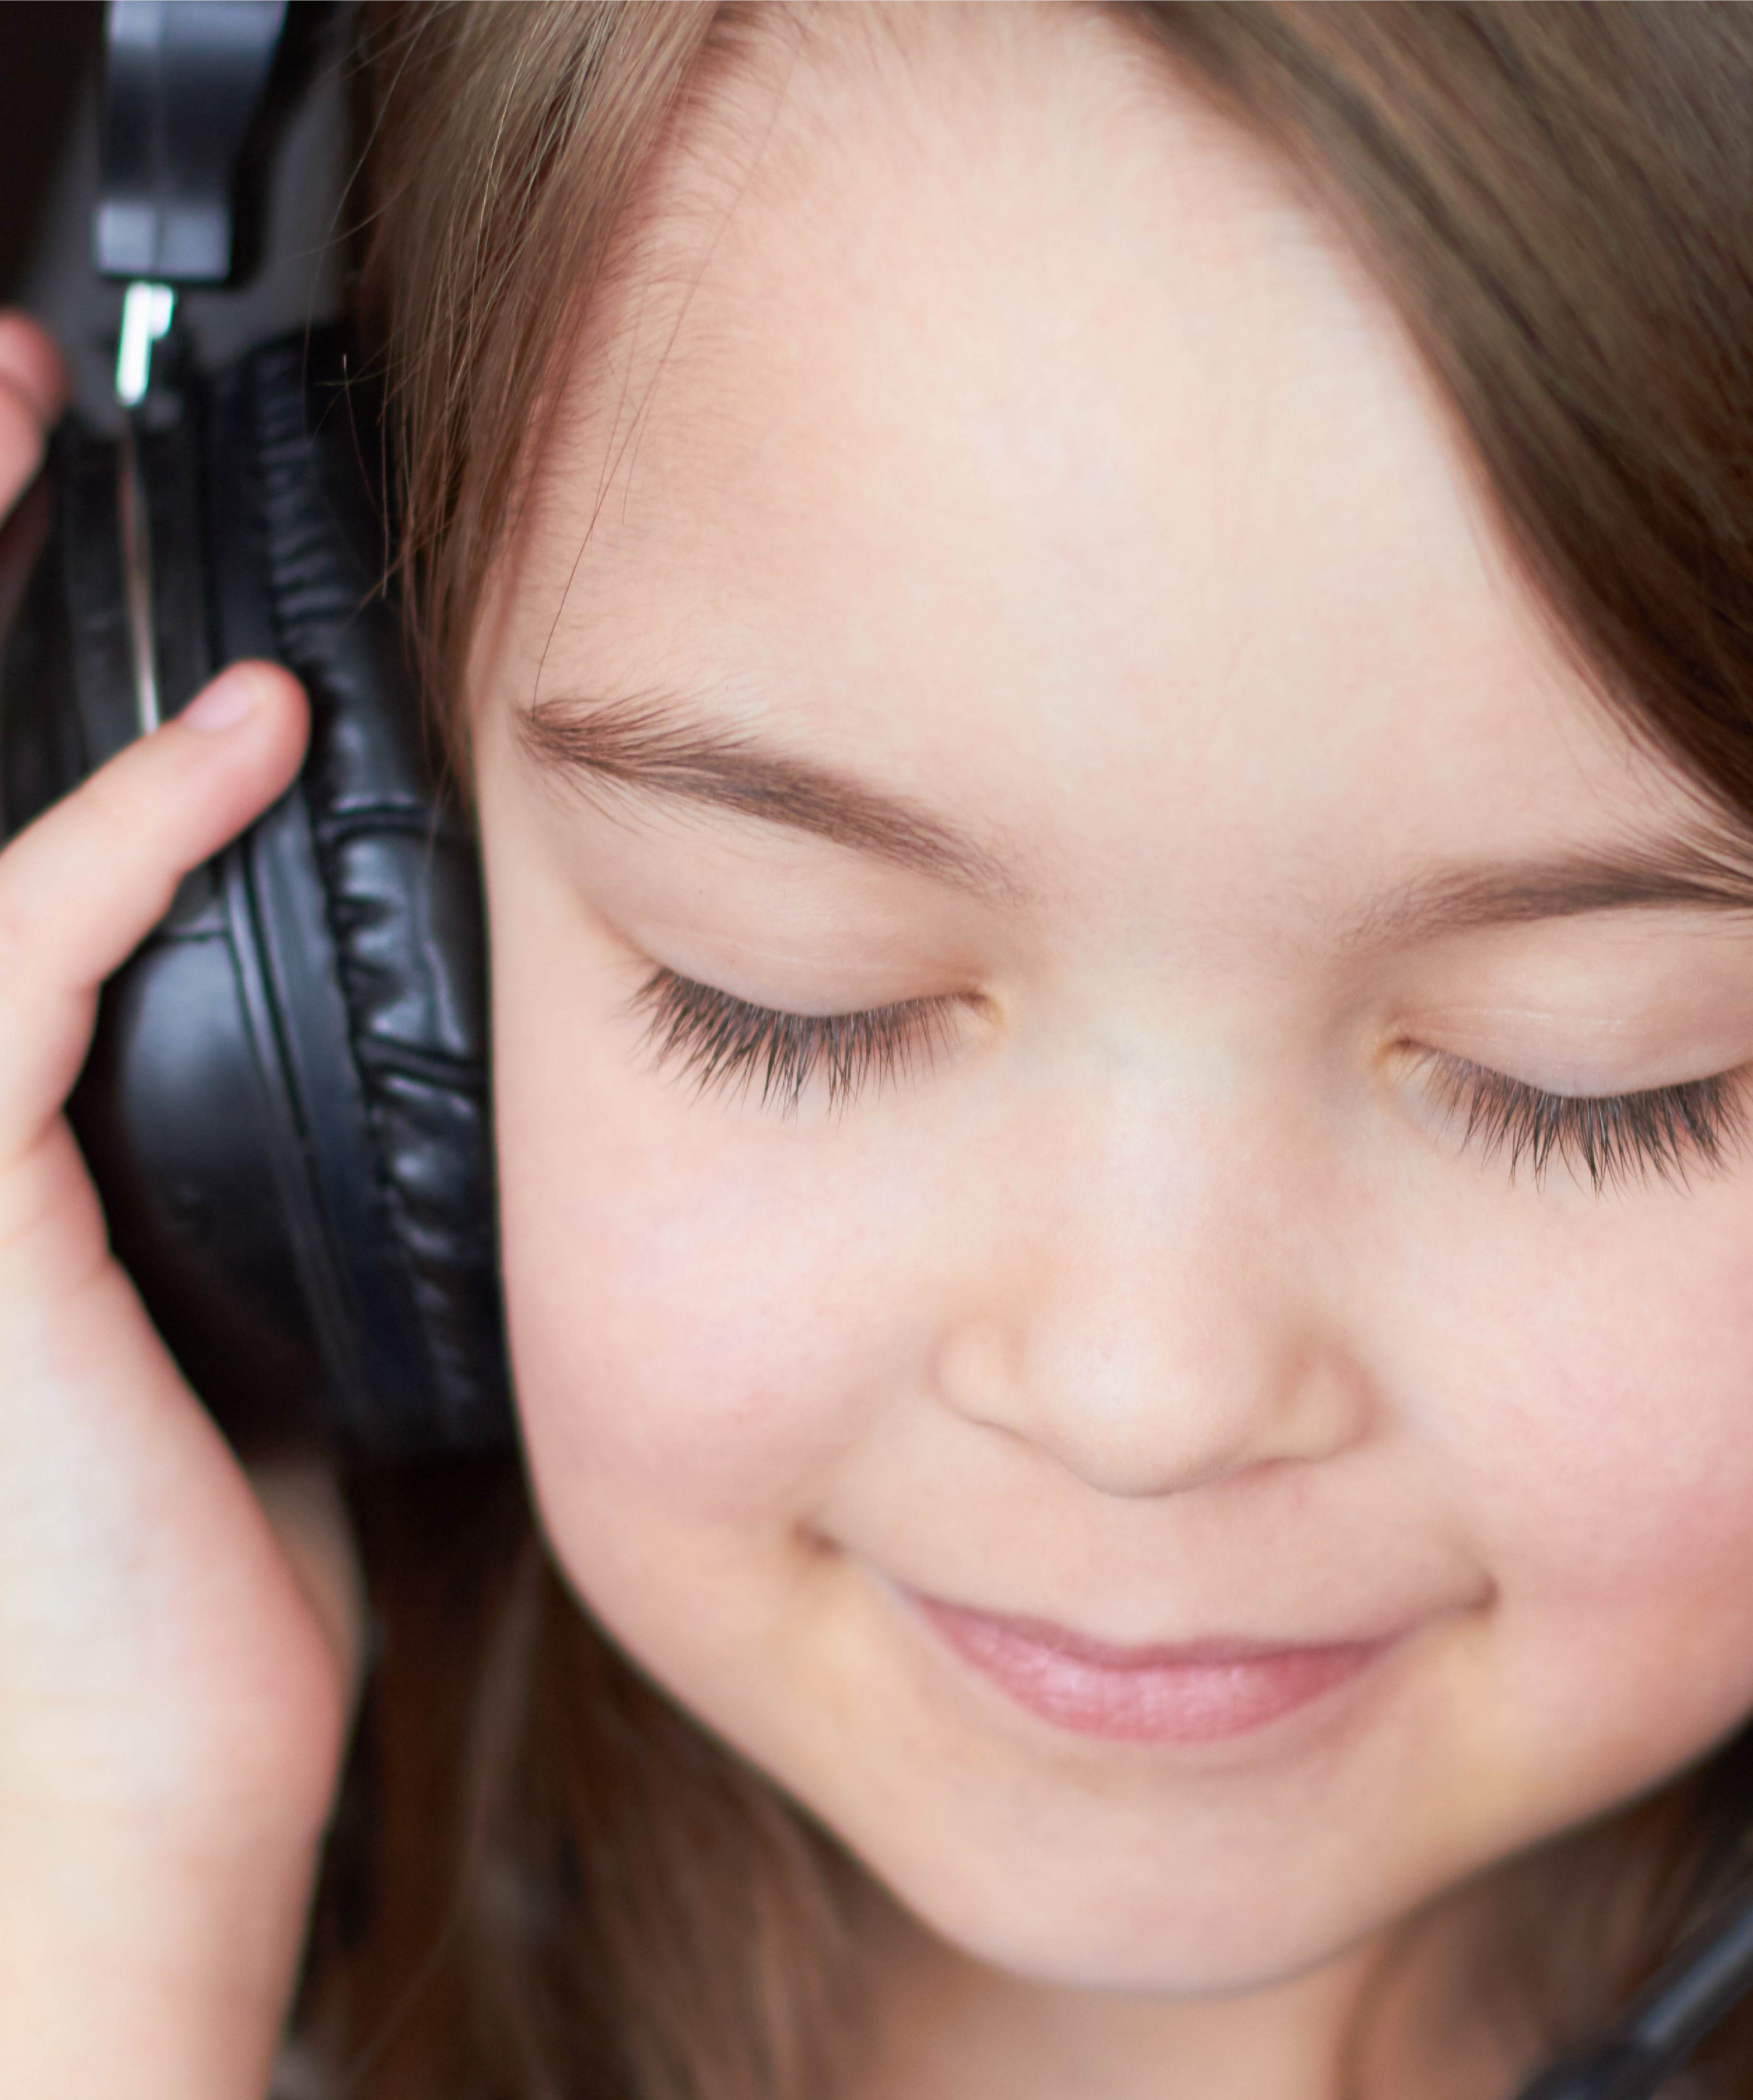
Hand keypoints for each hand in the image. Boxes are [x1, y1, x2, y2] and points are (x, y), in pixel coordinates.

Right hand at [0, 313, 361, 2099]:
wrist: (132, 1819)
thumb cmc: (169, 1622)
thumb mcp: (211, 1363)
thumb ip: (240, 1214)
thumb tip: (344, 1087)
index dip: (9, 711)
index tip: (100, 573)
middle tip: (1, 394)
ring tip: (45, 431)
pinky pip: (11, 958)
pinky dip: (123, 831)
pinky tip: (245, 735)